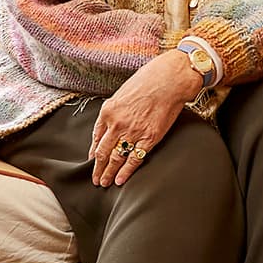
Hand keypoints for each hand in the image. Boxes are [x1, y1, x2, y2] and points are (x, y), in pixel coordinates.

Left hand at [87, 51, 200, 186]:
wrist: (170, 79)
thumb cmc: (148, 80)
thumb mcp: (122, 93)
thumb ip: (114, 111)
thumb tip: (109, 125)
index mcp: (108, 111)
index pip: (96, 138)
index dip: (94, 152)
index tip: (93, 160)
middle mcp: (117, 124)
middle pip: (103, 152)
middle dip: (98, 168)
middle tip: (96, 179)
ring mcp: (133, 132)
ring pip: (116, 158)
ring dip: (108, 173)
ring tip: (105, 183)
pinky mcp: (149, 138)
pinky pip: (134, 159)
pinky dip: (126, 172)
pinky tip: (120, 180)